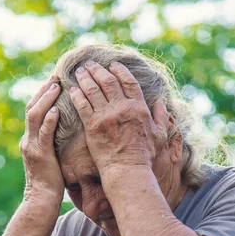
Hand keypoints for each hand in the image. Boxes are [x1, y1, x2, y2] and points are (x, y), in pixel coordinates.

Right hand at [20, 75, 63, 200]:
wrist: (41, 200)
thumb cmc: (51, 182)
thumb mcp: (51, 157)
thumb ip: (53, 142)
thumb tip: (66, 130)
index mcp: (30, 139)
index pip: (34, 110)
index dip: (42, 94)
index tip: (55, 80)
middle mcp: (28, 139)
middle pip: (31, 108)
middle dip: (43, 91)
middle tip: (56, 76)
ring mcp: (32, 146)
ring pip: (35, 116)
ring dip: (46, 99)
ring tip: (56, 86)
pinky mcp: (39, 155)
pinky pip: (43, 134)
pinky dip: (49, 120)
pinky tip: (57, 110)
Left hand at [69, 61, 169, 177]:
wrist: (128, 170)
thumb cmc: (145, 155)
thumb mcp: (160, 134)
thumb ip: (161, 116)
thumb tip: (161, 102)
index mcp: (139, 107)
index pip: (128, 81)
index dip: (119, 70)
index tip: (112, 65)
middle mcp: (122, 108)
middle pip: (107, 81)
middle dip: (97, 70)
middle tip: (90, 65)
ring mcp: (106, 116)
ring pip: (92, 90)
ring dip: (85, 78)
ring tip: (80, 72)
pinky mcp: (92, 126)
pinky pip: (82, 105)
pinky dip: (77, 95)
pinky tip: (73, 90)